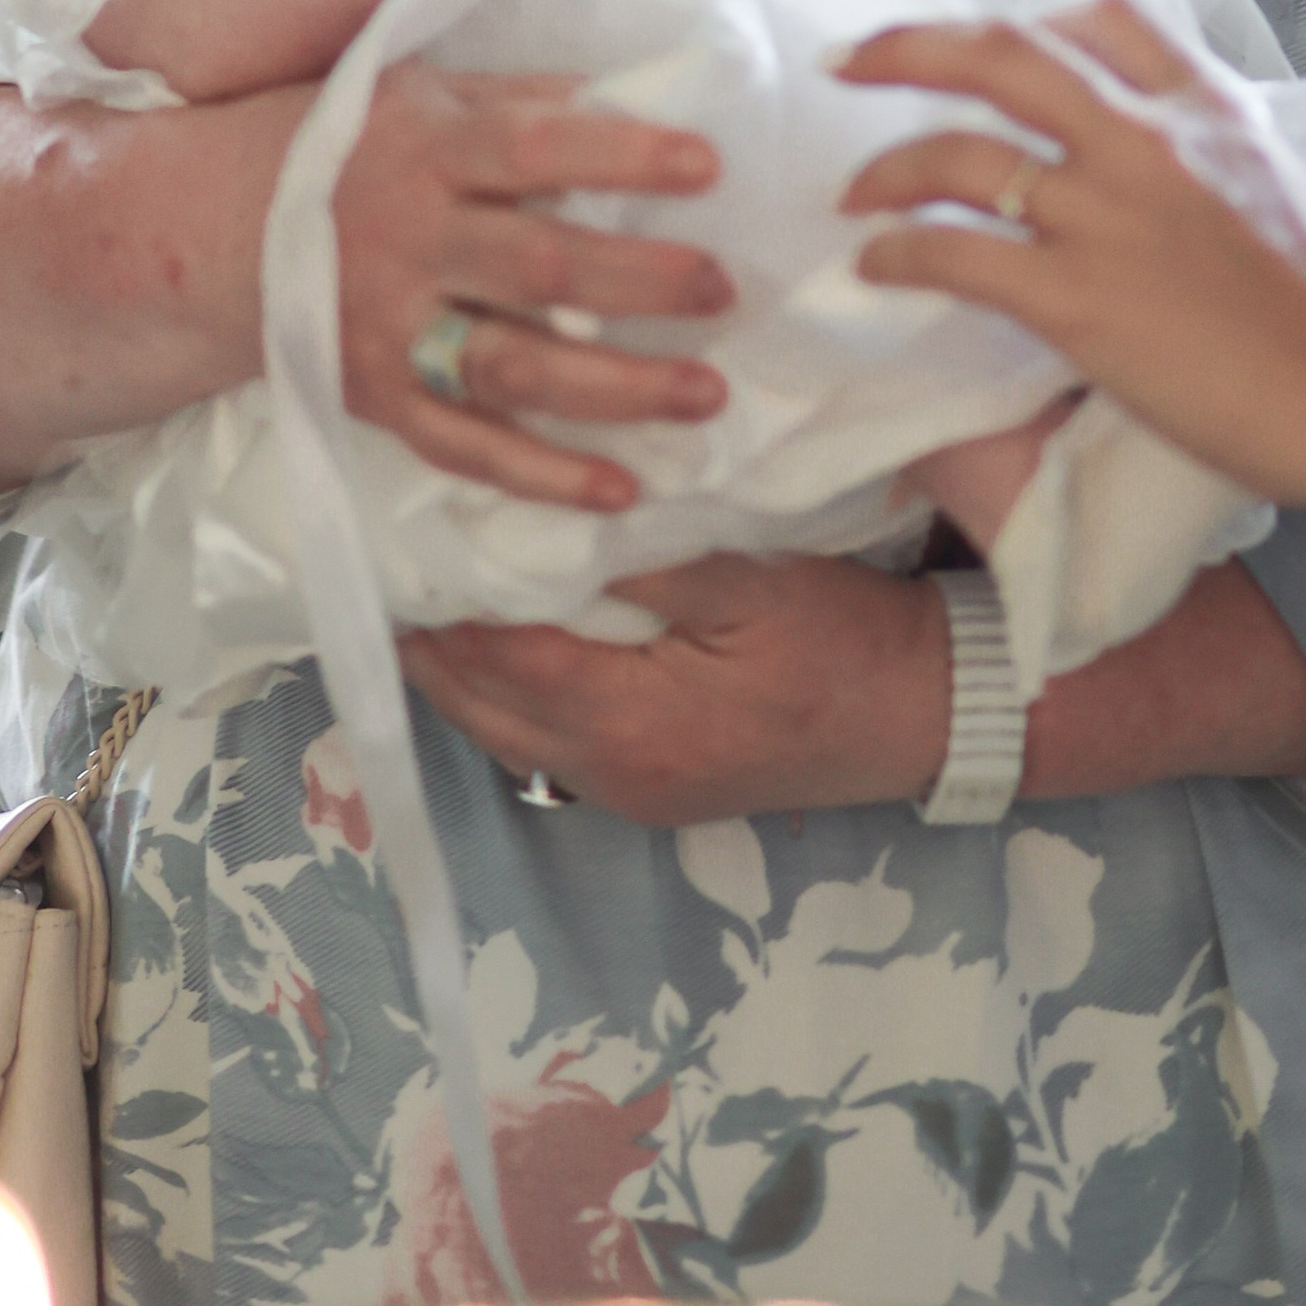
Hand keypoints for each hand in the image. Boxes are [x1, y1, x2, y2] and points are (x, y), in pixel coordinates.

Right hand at [335, 62, 734, 511]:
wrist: (216, 228)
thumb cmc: (354, 146)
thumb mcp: (427, 92)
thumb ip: (525, 101)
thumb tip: (645, 95)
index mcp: (428, 150)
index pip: (533, 147)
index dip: (619, 156)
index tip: (707, 165)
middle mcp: (409, 241)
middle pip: (537, 266)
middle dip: (640, 282)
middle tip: (723, 290)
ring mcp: (391, 330)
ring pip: (512, 368)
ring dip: (616, 389)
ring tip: (707, 396)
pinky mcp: (379, 399)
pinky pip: (465, 447)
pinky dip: (541, 476)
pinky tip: (620, 491)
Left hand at [401, 549, 948, 820]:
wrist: (922, 717)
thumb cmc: (845, 641)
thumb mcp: (753, 580)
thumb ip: (647, 553)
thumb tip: (555, 515)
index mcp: (629, 720)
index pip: (497, 653)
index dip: (443, 591)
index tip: (402, 522)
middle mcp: (609, 771)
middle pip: (477, 705)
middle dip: (425, 632)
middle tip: (382, 550)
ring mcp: (626, 790)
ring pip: (500, 729)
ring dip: (459, 665)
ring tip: (420, 587)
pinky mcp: (647, 789)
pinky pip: (542, 740)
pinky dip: (506, 689)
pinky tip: (498, 635)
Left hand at [843, 0, 1305, 506]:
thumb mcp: (1295, 191)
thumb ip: (1229, 166)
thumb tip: (1196, 184)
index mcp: (1209, 108)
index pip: (1107, 17)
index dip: (1033, 25)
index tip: (993, 48)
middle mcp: (1149, 137)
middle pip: (1000, 53)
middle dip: (910, 48)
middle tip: (850, 61)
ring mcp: (1107, 212)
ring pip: (959, 154)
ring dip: (888, 169)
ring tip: (854, 193)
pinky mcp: (1077, 297)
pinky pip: (954, 256)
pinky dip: (899, 255)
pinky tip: (874, 267)